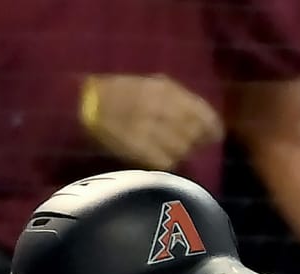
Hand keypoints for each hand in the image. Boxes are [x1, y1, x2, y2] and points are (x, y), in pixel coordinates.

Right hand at [81, 72, 224, 171]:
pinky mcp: (139, 147)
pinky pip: (166, 162)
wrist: (87, 102)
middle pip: (194, 135)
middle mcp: (162, 107)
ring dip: (178, 152)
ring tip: (164, 148)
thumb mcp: (153, 86)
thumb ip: (181, 102)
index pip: (203, 114)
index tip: (213, 137)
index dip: (212, 129)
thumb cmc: (123, 94)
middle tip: (181, 142)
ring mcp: (150, 128)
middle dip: (193, 142)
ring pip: (182, 150)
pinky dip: (164, 162)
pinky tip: (154, 156)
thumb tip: (206, 126)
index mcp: (167, 91)